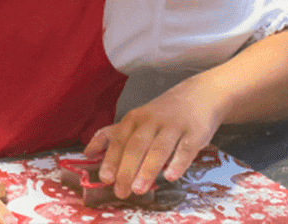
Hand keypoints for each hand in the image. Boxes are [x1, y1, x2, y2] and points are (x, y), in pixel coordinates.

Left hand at [84, 78, 223, 201]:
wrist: (200, 95)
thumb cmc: (162, 114)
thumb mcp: (135, 119)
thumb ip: (112, 135)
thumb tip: (87, 153)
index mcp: (134, 119)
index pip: (119, 140)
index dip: (111, 159)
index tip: (105, 178)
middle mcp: (151, 121)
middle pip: (136, 146)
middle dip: (126, 169)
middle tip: (121, 191)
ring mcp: (173, 127)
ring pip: (158, 149)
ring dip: (147, 169)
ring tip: (138, 189)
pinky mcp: (194, 134)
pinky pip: (185, 150)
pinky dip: (177, 163)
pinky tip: (170, 177)